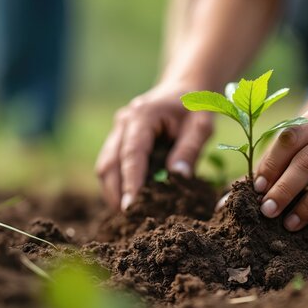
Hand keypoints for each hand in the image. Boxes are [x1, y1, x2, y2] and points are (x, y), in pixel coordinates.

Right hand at [96, 83, 213, 210]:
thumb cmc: (195, 107)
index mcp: (142, 116)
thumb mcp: (201, 125)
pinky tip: (131, 201)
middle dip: (115, 193)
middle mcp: (123, 122)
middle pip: (109, 163)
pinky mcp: (118, 141)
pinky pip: (112, 166)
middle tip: (129, 219)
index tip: (131, 207)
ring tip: (129, 215)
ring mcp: (117, 131)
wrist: (184, 89)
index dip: (130, 182)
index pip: (131, 154)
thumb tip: (177, 176)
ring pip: (105, 166)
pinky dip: (118, 184)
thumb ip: (190, 149)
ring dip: (113, 191)